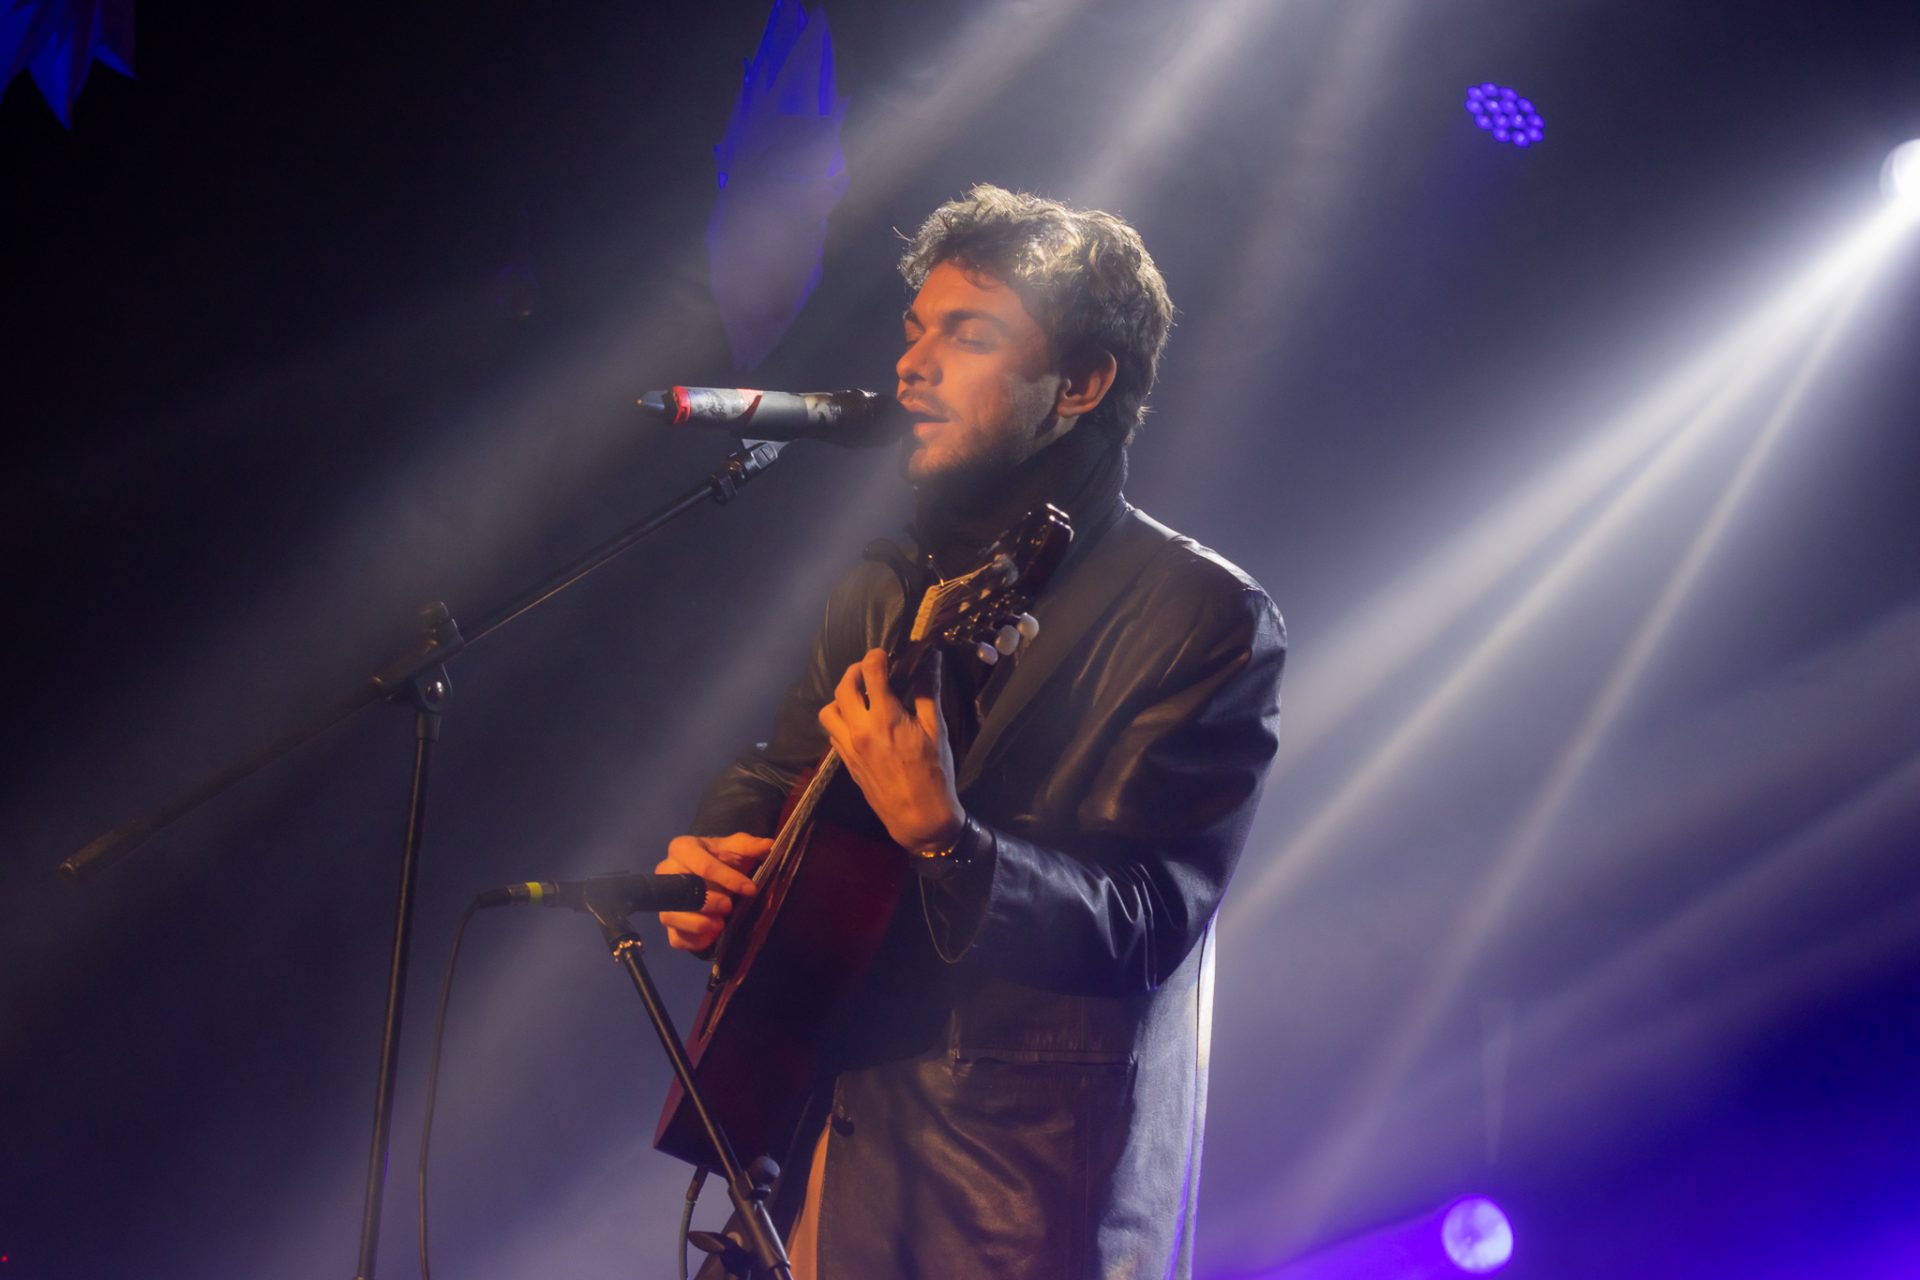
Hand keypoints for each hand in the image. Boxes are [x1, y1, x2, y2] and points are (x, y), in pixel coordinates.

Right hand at [654, 832, 772, 952]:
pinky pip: (676, 938)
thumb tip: (767, 845)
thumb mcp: (736, 847)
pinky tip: (713, 936)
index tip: (751, 889)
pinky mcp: (669, 925)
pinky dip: (695, 941)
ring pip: (672, 916)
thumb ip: (749, 845)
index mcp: (682, 849)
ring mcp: (665, 901)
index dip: (728, 878)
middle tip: (729, 906)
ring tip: (720, 924)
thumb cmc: (722, 857)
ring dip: (699, 924)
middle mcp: (666, 874)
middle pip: (680, 892)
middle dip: (708, 902)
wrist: (711, 872)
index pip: (701, 865)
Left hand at [817, 648, 964, 853]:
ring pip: (828, 711)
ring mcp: (849, 748)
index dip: (876, 656)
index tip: (885, 654)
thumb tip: (931, 660)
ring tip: (860, 697)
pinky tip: (859, 722)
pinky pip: (832, 733)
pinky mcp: (846, 762)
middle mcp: (861, 730)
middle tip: (871, 670)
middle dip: (855, 671)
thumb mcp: (936, 731)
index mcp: (886, 718)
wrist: (919, 818)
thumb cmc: (935, 774)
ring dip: (841, 698)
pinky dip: (841, 721)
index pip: (871, 672)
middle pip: (844, 687)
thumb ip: (929, 692)